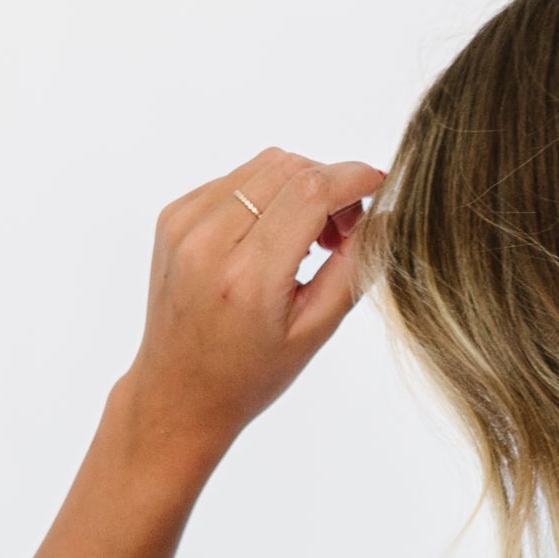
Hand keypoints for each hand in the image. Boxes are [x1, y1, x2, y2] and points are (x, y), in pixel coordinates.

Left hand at [123, 147, 385, 472]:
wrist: (178, 392)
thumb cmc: (248, 374)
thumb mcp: (315, 330)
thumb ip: (355, 267)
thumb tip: (386, 214)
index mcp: (248, 278)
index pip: (310, 191)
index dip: (352, 178)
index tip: (378, 185)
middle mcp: (208, 242)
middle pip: (289, 168)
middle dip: (329, 184)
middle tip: (343, 230)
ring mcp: (184, 225)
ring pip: (263, 165)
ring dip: (298, 186)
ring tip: (308, 237)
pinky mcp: (172, 217)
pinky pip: (235, 179)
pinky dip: (265, 195)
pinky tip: (270, 236)